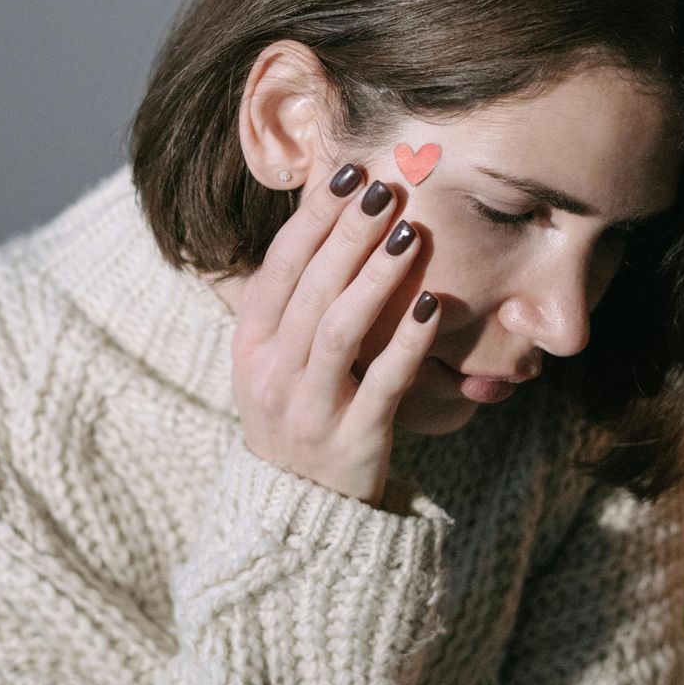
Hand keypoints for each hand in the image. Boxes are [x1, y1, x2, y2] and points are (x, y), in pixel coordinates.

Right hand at [229, 162, 441, 507]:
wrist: (298, 510)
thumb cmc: (298, 414)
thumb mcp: (274, 360)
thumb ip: (293, 303)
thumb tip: (330, 222)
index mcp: (251, 346)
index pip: (280, 267)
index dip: (313, 219)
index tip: (347, 174)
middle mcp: (271, 374)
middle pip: (311, 290)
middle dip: (349, 234)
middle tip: (386, 188)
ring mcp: (308, 409)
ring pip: (339, 331)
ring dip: (375, 278)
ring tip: (409, 235)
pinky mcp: (352, 441)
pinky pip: (381, 384)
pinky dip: (407, 343)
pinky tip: (432, 305)